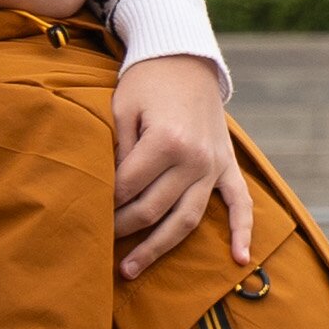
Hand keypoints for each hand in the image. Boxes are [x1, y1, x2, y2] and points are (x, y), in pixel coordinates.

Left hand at [112, 51, 241, 276]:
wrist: (185, 58)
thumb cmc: (146, 83)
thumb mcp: (122, 109)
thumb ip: (118, 152)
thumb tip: (107, 194)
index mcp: (166, 141)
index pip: (127, 188)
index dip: (103, 203)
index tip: (85, 212)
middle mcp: (194, 158)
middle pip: (153, 209)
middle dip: (121, 229)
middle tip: (97, 241)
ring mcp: (214, 165)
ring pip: (187, 219)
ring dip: (158, 248)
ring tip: (129, 270)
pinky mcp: (227, 165)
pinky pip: (240, 203)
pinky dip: (243, 232)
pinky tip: (239, 260)